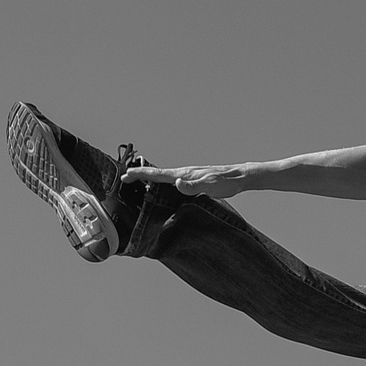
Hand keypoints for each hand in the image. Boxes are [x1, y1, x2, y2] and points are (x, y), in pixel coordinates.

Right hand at [121, 162, 253, 198]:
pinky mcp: (194, 182)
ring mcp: (188, 177)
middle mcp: (183, 174)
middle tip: (125, 179)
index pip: (157, 174)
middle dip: (140, 176)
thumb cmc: (226, 182)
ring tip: (138, 184)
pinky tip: (163, 191)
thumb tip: (177, 183)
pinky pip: (172, 183)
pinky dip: (162, 185)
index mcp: (183, 175)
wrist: (240, 177)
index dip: (140, 174)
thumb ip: (193, 186)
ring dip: (150, 180)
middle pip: (157, 174)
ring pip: (164, 178)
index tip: (125, 175)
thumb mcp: (210, 186)